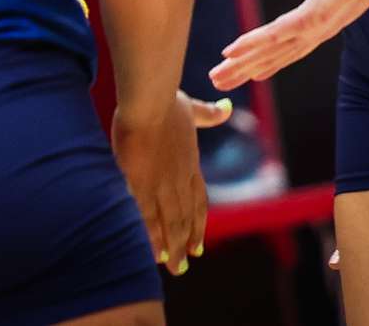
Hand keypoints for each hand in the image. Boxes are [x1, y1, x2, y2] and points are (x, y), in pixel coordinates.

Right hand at [114, 92, 229, 274]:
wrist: (149, 100)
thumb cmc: (167, 101)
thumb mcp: (191, 109)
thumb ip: (208, 113)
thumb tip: (226, 108)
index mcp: (190, 164)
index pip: (198, 201)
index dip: (199, 223)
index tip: (199, 243)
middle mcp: (181, 179)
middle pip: (186, 218)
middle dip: (186, 242)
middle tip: (185, 264)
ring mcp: (163, 184)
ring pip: (171, 223)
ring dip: (174, 247)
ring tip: (174, 267)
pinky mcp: (142, 183)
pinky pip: (149, 216)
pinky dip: (154, 237)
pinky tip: (156, 253)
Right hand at [211, 0, 368, 89]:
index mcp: (327, 18)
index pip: (294, 45)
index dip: (273, 60)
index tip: (255, 73)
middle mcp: (321, 27)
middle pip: (279, 54)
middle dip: (248, 69)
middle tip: (220, 82)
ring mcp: (319, 23)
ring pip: (274, 50)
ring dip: (245, 64)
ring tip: (219, 76)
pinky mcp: (316, 14)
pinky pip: (278, 32)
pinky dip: (254, 43)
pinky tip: (232, 51)